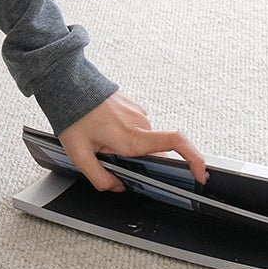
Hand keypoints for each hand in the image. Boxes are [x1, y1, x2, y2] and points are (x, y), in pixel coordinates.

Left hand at [58, 93, 207, 193]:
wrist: (67, 82)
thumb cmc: (73, 114)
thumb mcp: (78, 154)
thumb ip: (100, 177)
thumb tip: (117, 187)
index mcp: (131, 137)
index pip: (176, 142)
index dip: (194, 158)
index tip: (200, 173)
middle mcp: (140, 123)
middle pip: (156, 151)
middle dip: (141, 161)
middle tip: (113, 158)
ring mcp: (139, 113)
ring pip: (144, 140)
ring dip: (129, 146)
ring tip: (100, 140)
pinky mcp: (134, 106)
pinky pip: (136, 127)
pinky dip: (125, 133)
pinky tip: (103, 129)